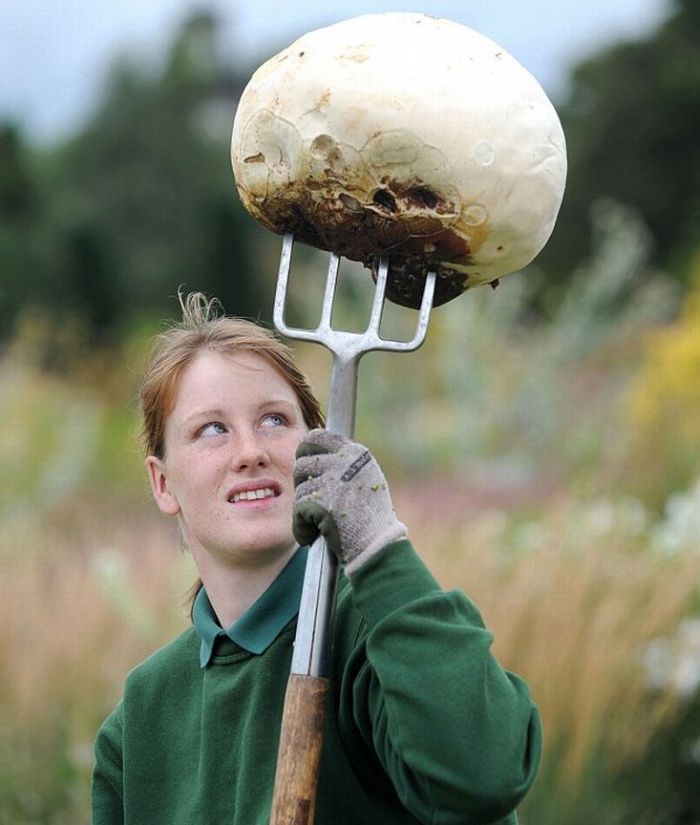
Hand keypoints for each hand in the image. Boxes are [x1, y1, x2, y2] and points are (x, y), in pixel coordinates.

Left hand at [293, 429, 406, 574]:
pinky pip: (298, 510)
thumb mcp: (365, 477)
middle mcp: (344, 462)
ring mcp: (333, 481)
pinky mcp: (321, 502)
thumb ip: (343, 462)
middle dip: (301, 482)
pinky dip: (301, 526)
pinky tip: (311, 534)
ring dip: (303, 507)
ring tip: (316, 521)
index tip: (305, 465)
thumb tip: (313, 445)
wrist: (377, 545)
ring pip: (300, 489)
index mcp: (355, 453)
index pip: (317, 437)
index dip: (306, 451)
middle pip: (302, 462)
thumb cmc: (371, 516)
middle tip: (310, 500)